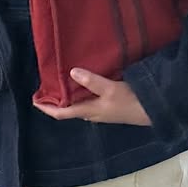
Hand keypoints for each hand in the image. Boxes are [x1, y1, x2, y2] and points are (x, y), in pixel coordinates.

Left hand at [34, 67, 151, 126]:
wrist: (153, 111)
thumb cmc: (131, 101)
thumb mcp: (111, 88)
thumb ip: (92, 81)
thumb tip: (71, 72)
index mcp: (88, 111)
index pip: (61, 113)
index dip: (46, 107)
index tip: (34, 100)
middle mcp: (92, 114)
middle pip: (68, 109)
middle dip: (56, 100)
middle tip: (46, 86)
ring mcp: (101, 112)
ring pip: (79, 105)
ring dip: (69, 96)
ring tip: (62, 82)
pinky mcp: (109, 108)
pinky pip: (89, 102)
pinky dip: (81, 94)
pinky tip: (84, 83)